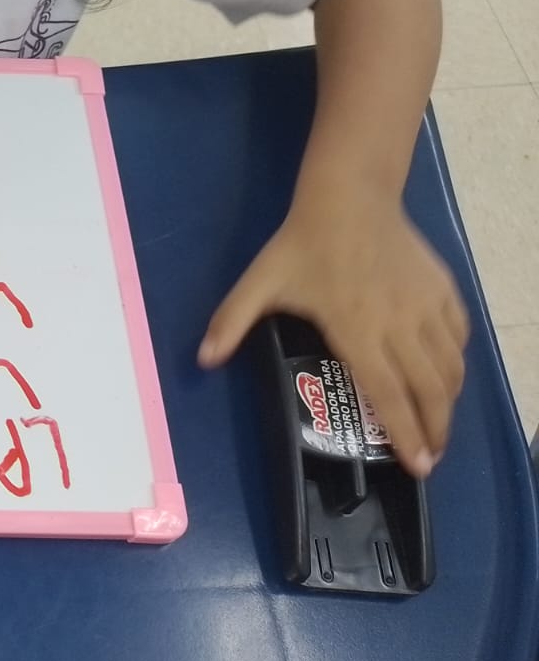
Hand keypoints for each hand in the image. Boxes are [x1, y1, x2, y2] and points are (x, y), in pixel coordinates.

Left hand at [198, 193, 468, 477]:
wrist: (349, 196)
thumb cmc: (303, 243)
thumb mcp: (260, 282)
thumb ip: (231, 321)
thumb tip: (202, 359)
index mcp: (358, 329)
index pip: (389, 394)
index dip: (406, 433)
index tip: (419, 464)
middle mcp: (400, 324)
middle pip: (429, 390)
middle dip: (435, 430)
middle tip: (432, 456)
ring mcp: (425, 306)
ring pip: (450, 366)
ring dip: (449, 400)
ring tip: (438, 423)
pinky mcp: (442, 289)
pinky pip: (458, 334)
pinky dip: (456, 360)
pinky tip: (445, 373)